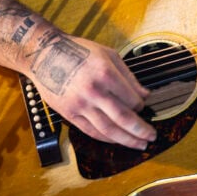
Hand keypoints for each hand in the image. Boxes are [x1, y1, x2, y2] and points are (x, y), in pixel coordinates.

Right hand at [26, 30, 155, 149]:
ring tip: (139, 144)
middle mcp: (94, 92)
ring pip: (108, 130)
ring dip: (126, 140)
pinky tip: (117, 141)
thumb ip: (128, 76)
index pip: (132, 99)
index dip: (142, 106)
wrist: (44, 55)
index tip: (143, 107)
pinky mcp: (69, 114)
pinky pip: (91, 131)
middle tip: (152, 137)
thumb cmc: (78, 51)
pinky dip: (106, 139)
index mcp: (106, 74)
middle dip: (141, 130)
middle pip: (123, 118)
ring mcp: (80, 105)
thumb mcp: (108, 55)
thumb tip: (145, 95)